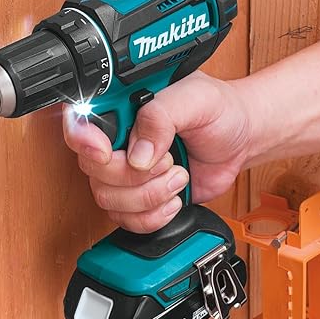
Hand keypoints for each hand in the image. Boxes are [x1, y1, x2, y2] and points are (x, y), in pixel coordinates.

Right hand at [63, 71, 252, 232]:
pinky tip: (173, 200)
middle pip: (92, 169)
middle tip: (167, 160)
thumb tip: (137, 155)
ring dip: (148, 195)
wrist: (241, 140)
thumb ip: (161, 116)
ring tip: (178, 176)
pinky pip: (126, 220)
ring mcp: (125, 172)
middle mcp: (116, 141)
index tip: (106, 151)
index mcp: (121, 108)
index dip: (84, 140)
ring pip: (106, 198)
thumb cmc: (219, 111)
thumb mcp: (195, 98)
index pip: (78, 123)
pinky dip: (152, 216)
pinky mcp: (138, 199)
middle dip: (132, 174)